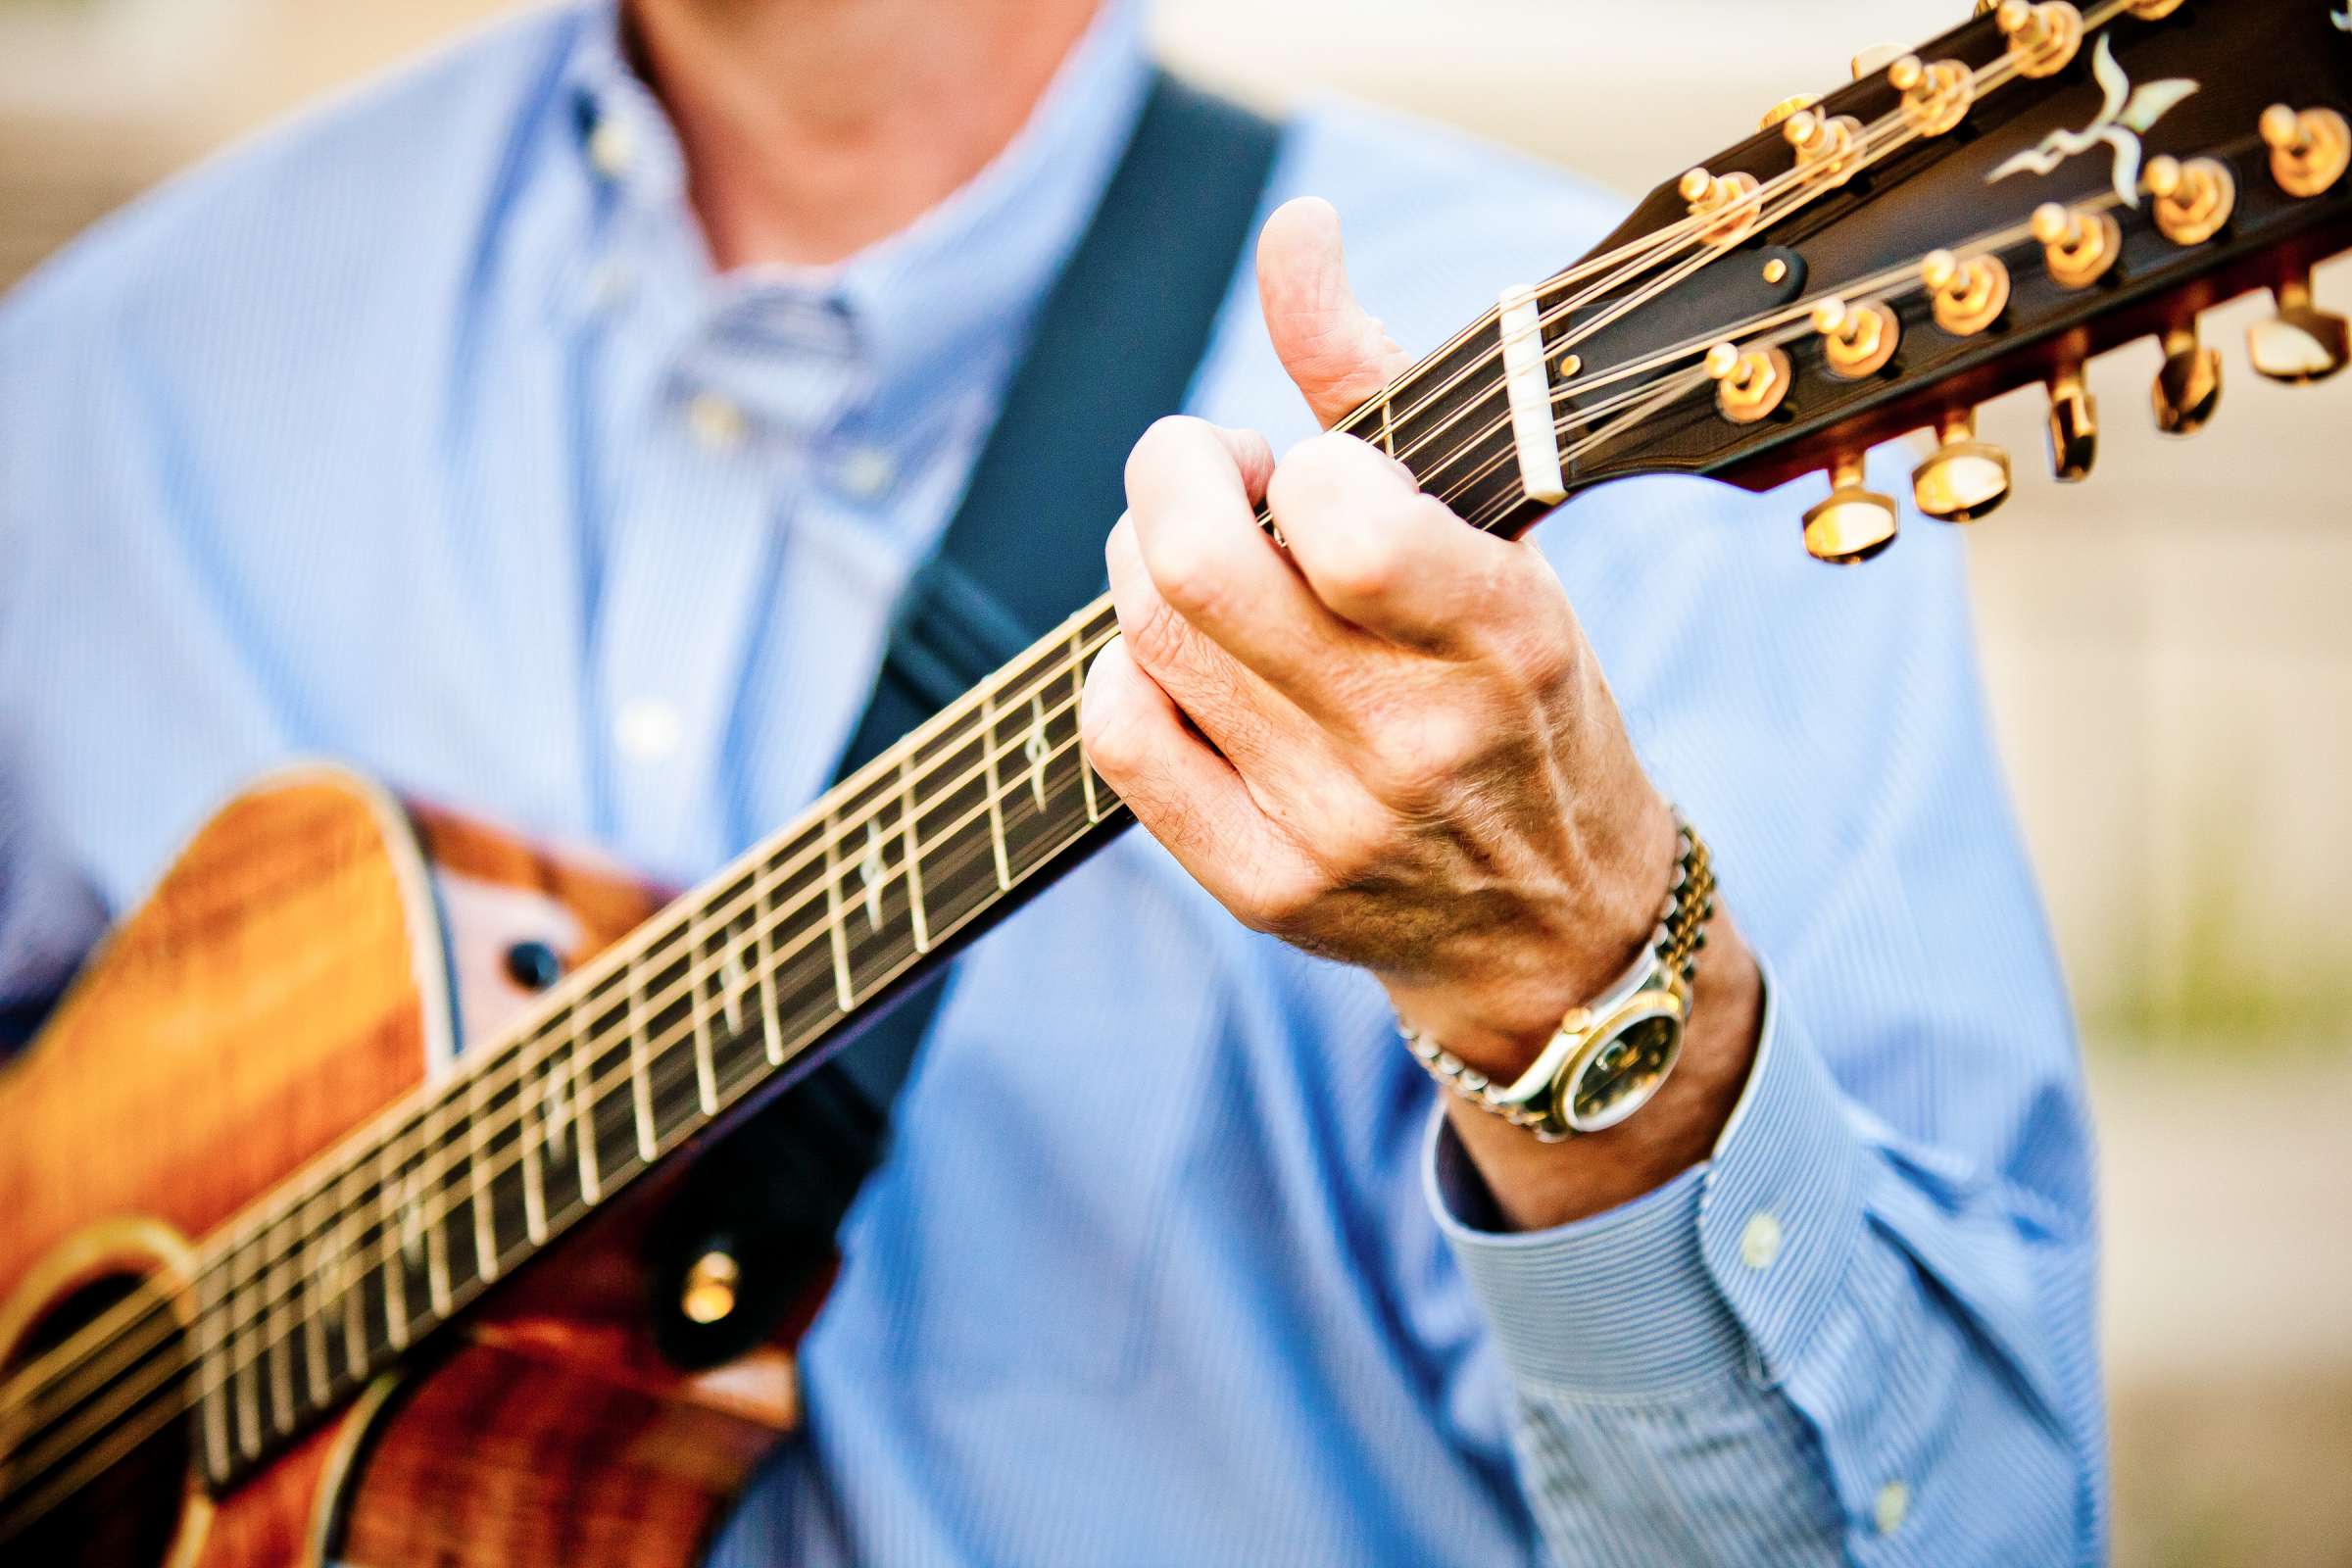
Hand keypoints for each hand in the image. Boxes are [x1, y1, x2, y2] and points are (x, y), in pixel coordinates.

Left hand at [1080, 198, 1762, 1226]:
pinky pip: (1120, 735)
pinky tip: (1177, 655)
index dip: (1294, 463)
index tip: (1316, 472)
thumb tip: (1294, 226)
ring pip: (1148, 634)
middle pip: (1194, 567)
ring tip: (1206, 560)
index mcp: (1504, 637)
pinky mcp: (1259, 885)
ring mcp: (1330, 825)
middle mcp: (1416, 740)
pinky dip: (1125, 663)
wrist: (1548, 922)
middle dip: (1174, 472)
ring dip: (1146, 556)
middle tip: (1214, 475)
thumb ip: (1379, 377)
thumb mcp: (1499, 537)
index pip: (1339, 517)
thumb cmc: (1520, 695)